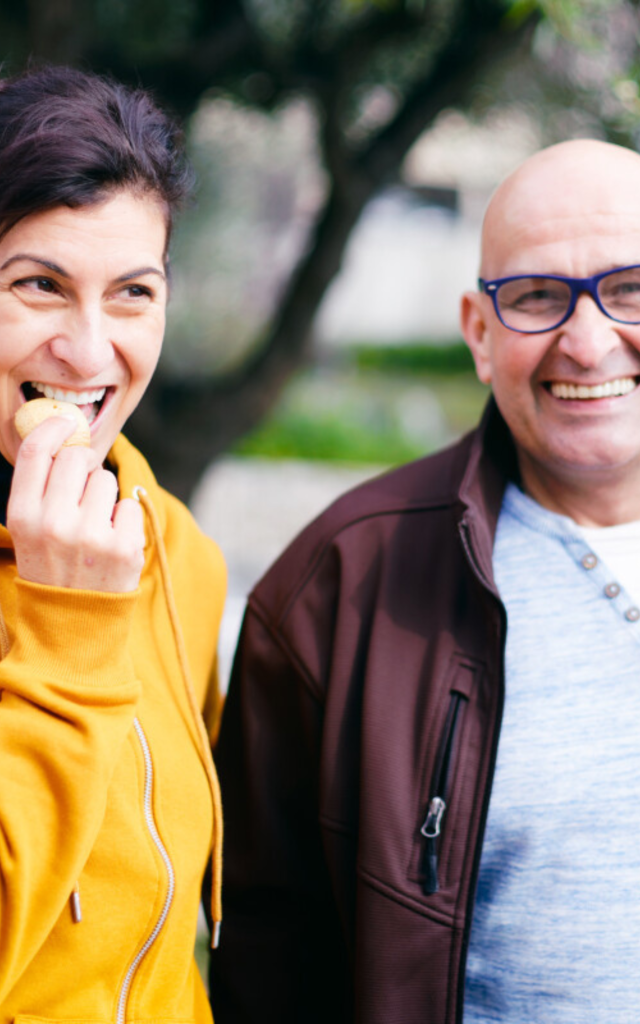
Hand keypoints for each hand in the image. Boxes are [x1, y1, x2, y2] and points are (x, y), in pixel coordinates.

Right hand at [7, 417, 144, 592]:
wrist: (74, 626)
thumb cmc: (52, 567)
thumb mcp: (29, 530)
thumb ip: (41, 487)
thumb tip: (66, 436)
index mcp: (24, 516)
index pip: (36, 451)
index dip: (53, 428)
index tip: (65, 424)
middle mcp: (54, 523)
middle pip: (76, 458)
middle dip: (82, 468)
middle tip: (81, 494)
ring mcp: (91, 536)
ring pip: (105, 479)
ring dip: (103, 496)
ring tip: (93, 528)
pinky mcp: (124, 547)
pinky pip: (128, 503)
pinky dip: (123, 519)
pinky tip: (111, 543)